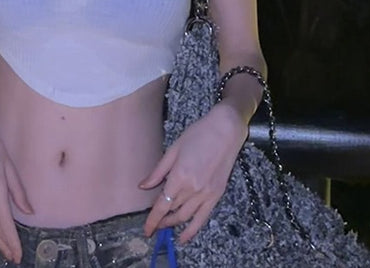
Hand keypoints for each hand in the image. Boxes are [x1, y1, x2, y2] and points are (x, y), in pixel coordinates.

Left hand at [139, 103, 246, 243]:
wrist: (226, 131)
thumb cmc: (198, 134)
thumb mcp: (173, 149)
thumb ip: (158, 171)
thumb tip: (143, 186)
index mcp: (179, 176)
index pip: (162, 204)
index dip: (153, 219)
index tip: (146, 229)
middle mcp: (193, 189)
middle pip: (173, 211)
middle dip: (161, 220)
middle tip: (153, 224)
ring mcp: (206, 194)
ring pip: (186, 216)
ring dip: (174, 224)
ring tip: (165, 226)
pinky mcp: (216, 195)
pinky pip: (203, 218)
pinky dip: (193, 230)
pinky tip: (184, 237)